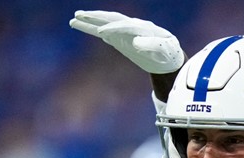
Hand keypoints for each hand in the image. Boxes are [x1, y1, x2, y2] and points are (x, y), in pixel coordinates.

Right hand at [69, 10, 183, 73]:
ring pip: (106, 23)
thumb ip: (153, 45)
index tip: (101, 33)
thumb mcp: (166, 50)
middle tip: (79, 15)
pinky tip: (82, 25)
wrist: (169, 57)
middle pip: (113, 19)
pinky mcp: (121, 38)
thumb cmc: (169, 53)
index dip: (114, 29)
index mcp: (145, 28)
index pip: (126, 26)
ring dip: (90, 20)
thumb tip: (136, 42)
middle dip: (96, 17)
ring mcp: (126, 31)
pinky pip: (104, 32)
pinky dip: (93, 29)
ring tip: (74, 18)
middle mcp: (133, 26)